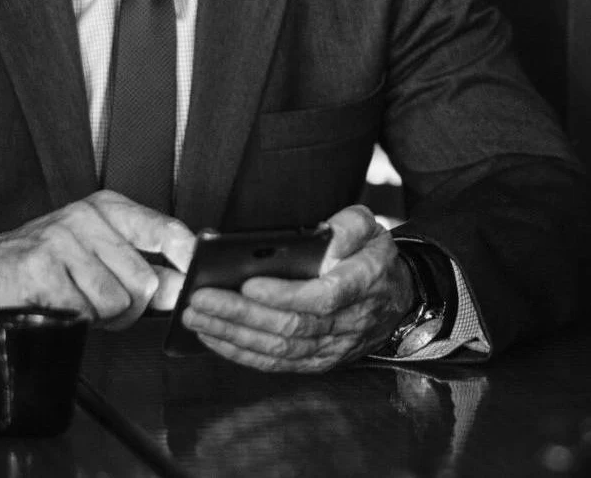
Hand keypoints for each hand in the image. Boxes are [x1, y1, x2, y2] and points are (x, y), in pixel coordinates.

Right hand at [0, 191, 194, 332]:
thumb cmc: (46, 267)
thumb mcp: (97, 254)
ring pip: (117, 301)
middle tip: (102, 305)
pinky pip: (84, 312)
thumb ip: (142, 268)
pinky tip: (56, 306)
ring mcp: (62, 239)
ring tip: (76, 303)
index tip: (194, 276)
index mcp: (107, 208)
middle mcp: (86, 217)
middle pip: (144, 281)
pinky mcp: (41, 267)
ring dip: (101, 317)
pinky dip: (74, 320)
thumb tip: (182, 288)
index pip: (165, 230)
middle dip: (131, 308)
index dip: (187, 258)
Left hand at [180, 205, 415, 371]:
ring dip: (232, 334)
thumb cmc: (371, 258)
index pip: (321, 298)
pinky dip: (240, 352)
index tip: (248, 282)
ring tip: (195, 315)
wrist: (395, 299)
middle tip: (201, 298)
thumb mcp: (370, 228)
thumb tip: (324, 237)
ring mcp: (332, 347)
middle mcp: (347, 322)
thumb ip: (349, 226)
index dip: (284, 294)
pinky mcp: (316, 361)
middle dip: (241, 314)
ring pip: (278, 349)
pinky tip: (212, 335)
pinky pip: (276, 364)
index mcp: (362, 284)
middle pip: (290, 326)